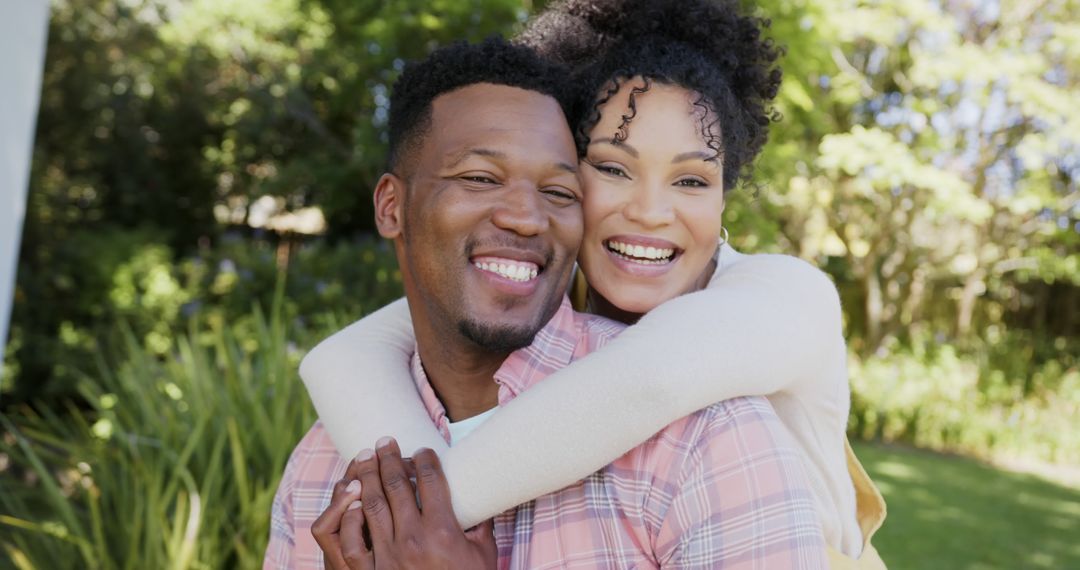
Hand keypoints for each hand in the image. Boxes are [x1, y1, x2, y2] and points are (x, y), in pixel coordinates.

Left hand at [320, 437, 496, 569]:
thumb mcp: (484, 555)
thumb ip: (480, 525)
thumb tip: (479, 500)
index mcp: (442, 532)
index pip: (430, 480)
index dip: (424, 459)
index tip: (421, 451)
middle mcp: (412, 539)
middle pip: (395, 485)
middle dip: (389, 458)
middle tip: (385, 441)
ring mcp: (388, 556)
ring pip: (371, 504)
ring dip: (366, 476)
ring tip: (365, 458)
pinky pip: (353, 539)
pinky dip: (350, 516)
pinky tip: (351, 499)